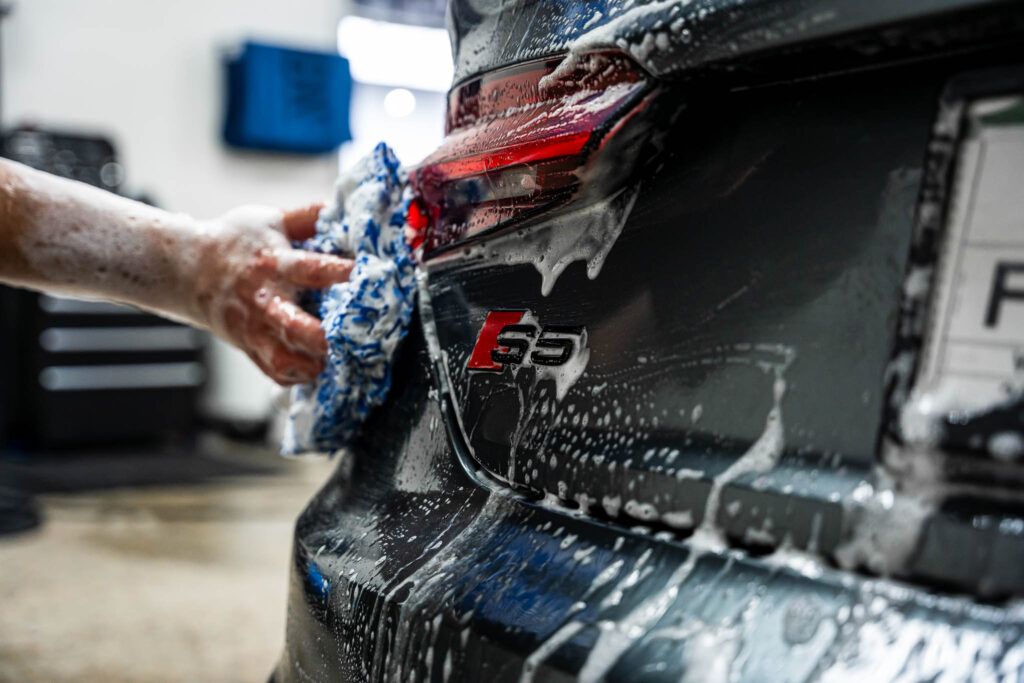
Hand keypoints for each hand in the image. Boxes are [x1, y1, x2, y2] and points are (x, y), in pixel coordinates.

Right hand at [191, 204, 350, 384]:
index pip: (311, 270)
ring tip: (339, 360)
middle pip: (295, 326)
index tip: (367, 277)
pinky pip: (274, 372)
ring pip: (284, 358)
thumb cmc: (234, 241)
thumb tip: (342, 206)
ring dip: (314, 364)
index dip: (341, 273)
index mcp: (274, 264)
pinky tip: (317, 369)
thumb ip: (308, 216)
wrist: (187, 269)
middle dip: (324, 337)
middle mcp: (264, 300)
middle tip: (352, 337)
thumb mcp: (269, 219)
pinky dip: (297, 377)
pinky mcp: (248, 347)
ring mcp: (254, 329)